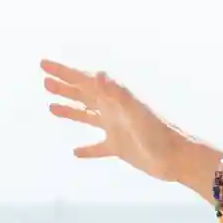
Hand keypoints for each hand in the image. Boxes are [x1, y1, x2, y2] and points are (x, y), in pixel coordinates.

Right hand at [41, 59, 193, 184]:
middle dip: (64, 87)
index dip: (63, 71)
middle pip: (84, 95)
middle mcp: (113, 110)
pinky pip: (98, 147)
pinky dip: (87, 149)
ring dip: (70, 111)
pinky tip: (75, 152)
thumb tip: (98, 73)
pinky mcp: (120, 148)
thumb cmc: (159, 134)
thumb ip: (117, 93)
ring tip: (51, 107)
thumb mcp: (135, 111)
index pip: (83, 80)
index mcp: (114, 98)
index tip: (43, 64)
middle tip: (45, 80)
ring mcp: (116, 128)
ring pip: (88, 117)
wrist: (179, 158)